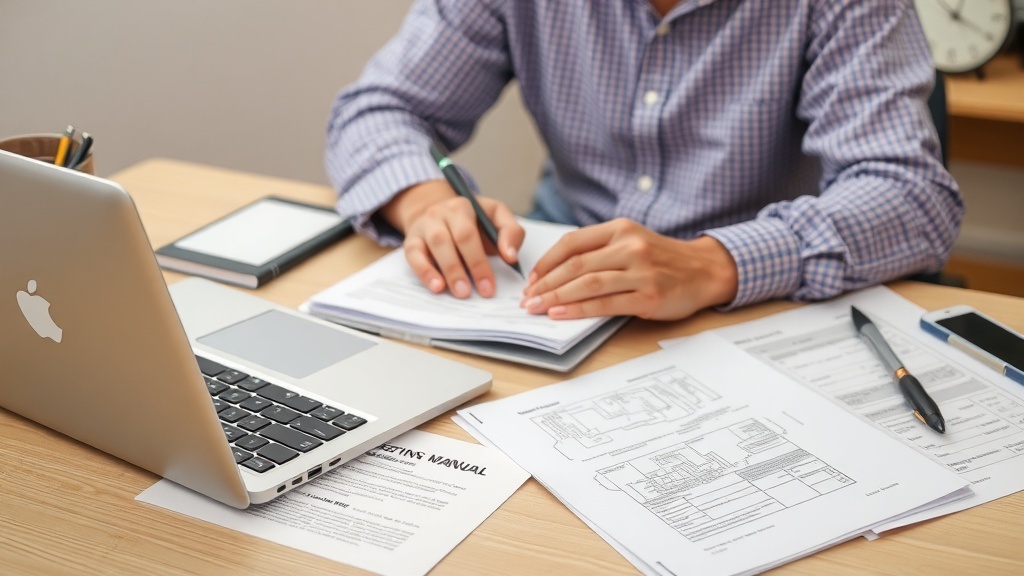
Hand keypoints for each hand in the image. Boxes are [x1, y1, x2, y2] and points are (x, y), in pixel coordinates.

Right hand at [381, 180, 524, 297]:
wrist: (436, 212)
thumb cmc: (471, 221)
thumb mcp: (495, 216)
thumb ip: (511, 232)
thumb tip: (511, 256)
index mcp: (464, 206)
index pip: (473, 232)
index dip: (482, 260)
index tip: (491, 285)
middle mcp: (441, 213)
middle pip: (456, 238)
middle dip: (472, 266)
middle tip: (483, 292)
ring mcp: (424, 226)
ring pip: (436, 245)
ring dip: (450, 270)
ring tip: (461, 292)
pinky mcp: (411, 241)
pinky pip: (413, 255)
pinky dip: (425, 272)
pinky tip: (437, 287)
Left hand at [520, 218, 737, 320]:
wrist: (704, 270)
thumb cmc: (661, 258)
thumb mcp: (631, 240)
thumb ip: (599, 249)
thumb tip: (555, 271)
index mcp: (621, 229)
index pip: (572, 242)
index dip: (547, 262)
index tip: (532, 279)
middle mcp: (630, 246)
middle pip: (576, 265)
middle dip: (546, 284)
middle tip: (528, 298)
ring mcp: (641, 272)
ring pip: (588, 284)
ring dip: (557, 298)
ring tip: (537, 308)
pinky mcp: (648, 297)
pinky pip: (606, 304)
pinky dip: (579, 310)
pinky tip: (562, 314)